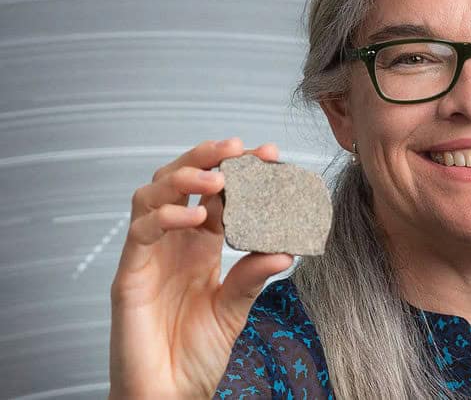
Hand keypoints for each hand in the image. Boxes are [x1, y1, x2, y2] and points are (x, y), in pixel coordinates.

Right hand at [108, 137, 294, 398]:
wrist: (169, 393)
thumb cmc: (196, 353)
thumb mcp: (235, 309)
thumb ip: (253, 277)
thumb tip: (285, 250)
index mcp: (200, 246)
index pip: (216, 194)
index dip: (238, 172)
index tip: (269, 155)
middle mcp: (173, 243)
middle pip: (178, 180)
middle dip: (207, 158)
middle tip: (239, 149)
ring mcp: (148, 255)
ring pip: (151, 194)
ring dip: (184, 178)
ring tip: (218, 180)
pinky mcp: (129, 274)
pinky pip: (140, 231)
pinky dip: (165, 216)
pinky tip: (194, 216)